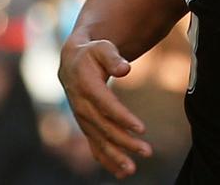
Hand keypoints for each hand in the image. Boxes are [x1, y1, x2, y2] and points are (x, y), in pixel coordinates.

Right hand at [58, 38, 151, 177]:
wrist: (72, 62)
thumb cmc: (92, 52)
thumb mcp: (102, 48)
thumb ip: (113, 57)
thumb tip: (125, 69)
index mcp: (86, 86)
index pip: (106, 105)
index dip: (123, 118)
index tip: (142, 129)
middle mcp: (81, 106)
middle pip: (104, 127)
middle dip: (125, 141)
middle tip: (147, 151)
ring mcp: (82, 118)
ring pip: (98, 140)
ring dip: (115, 156)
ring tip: (132, 170)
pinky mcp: (86, 125)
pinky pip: (94, 145)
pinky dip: (106, 160)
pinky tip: (121, 172)